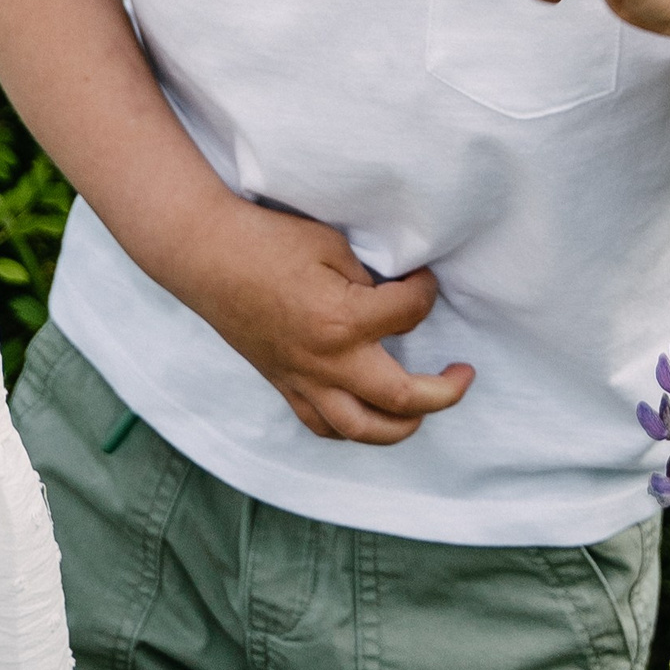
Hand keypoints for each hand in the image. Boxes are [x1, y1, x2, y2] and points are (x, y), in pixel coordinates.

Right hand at [165, 195, 474, 444]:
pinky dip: (350, 427)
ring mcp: (302, 379)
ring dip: (401, 427)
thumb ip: (369, 278)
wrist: (205, 254)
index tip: (423, 277)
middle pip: (402, 398)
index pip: (410, 312)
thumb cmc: (268, 241)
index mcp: (343, 320)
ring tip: (422, 410)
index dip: (426, 289)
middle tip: (464, 375)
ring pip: (361, 429)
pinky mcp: (283, 384)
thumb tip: (393, 297)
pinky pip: (321, 424)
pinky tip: (366, 413)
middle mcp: (327, 362)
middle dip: (444, 392)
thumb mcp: (331, 246)